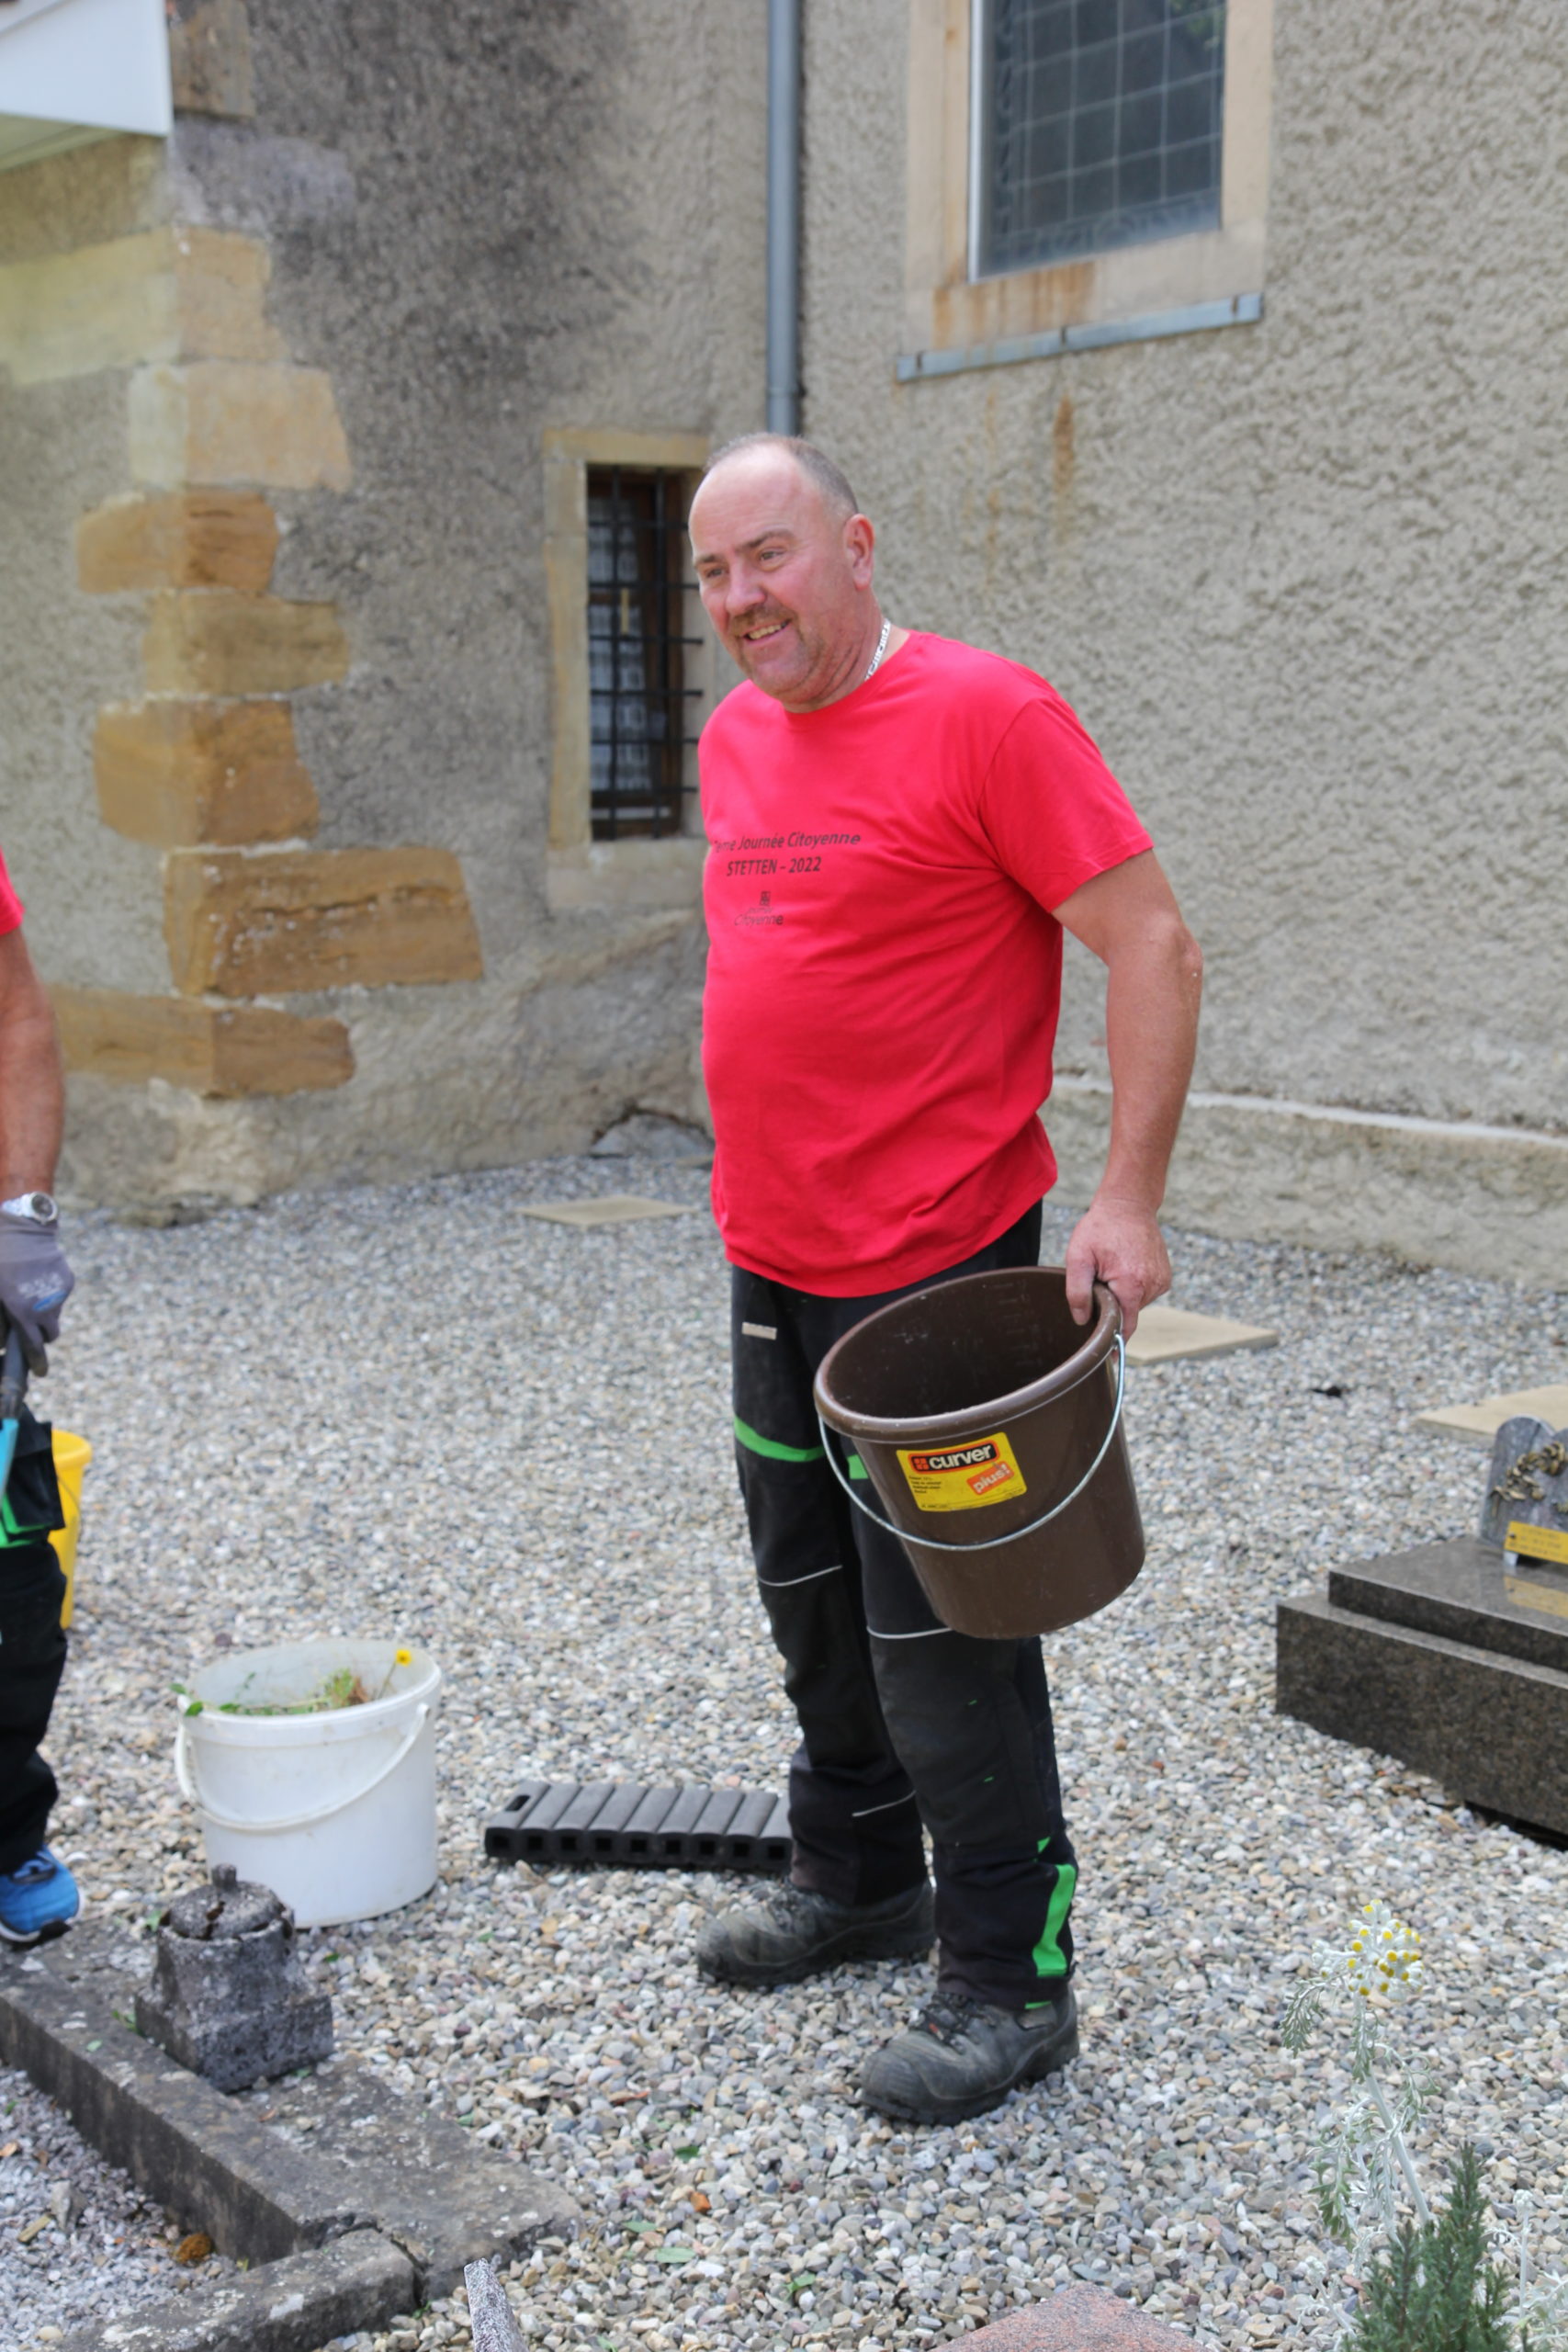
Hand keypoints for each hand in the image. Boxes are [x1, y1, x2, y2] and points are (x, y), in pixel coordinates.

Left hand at [0, 1212, 73, 1371]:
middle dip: (41, 1335)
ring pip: (54, 1313)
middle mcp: (45, 1307)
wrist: (22, 1230)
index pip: (34, 1347)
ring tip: (28, 1293)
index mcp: (23, 1312)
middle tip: (29, 1326)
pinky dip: (49, 1294)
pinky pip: (59, 1296)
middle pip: (51, 1334)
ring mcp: (58, 1293)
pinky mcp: (66, 1280)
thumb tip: (4, 1340)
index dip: (37, 1362)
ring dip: (43, 1311)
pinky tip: (36, 1279)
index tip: (40, 1373)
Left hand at [1064, 1193, 1170, 1339]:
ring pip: (1137, 1303)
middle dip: (1114, 1305)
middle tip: (1100, 1280)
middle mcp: (1152, 1285)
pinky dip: (1134, 1286)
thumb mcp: (1078, 1257)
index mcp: (1132, 1285)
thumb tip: (1082, 1321)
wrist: (1128, 1204)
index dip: (1115, 1342)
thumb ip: (1077, 1292)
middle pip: (1129, 1313)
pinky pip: (1146, 1292)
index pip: (1125, 1326)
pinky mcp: (1165, 1276)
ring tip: (1113, 1267)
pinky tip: (1126, 1265)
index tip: (1108, 1358)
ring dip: (1123, 1294)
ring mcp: (1162, 1280)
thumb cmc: (1100, 1228)